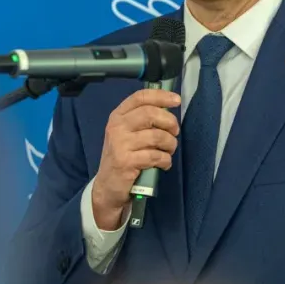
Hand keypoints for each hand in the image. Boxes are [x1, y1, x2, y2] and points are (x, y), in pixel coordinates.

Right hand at [90, 88, 180, 228]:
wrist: (108, 187)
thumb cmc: (123, 157)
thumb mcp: (127, 134)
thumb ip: (143, 121)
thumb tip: (169, 110)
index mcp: (118, 116)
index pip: (140, 97)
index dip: (161, 96)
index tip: (177, 100)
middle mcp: (117, 127)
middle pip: (150, 114)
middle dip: (170, 122)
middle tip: (175, 132)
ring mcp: (120, 144)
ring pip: (157, 136)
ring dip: (170, 144)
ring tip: (169, 151)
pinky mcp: (126, 162)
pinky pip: (156, 156)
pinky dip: (165, 160)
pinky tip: (163, 164)